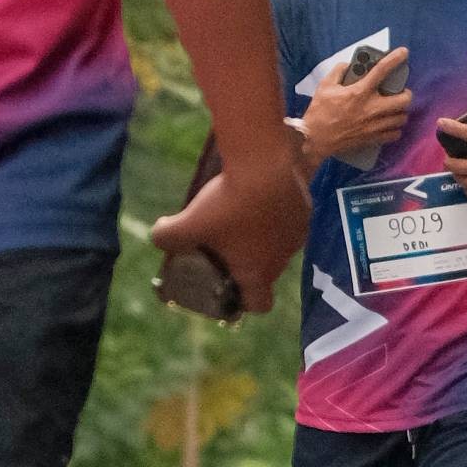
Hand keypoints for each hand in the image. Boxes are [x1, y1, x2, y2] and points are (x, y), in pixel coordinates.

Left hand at [153, 145, 309, 315]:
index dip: (243, 301)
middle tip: (223, 240)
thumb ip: (167, 237)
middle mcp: (284, 258)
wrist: (265, 161)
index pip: (259, 304)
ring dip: (262, 235)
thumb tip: (160, 236)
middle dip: (246, 260)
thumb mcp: (187, 222)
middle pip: (265, 270)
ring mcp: (298, 233)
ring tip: (241, 210)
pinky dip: (274, 211)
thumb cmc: (228, 202)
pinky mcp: (306, 207)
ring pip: (278, 243)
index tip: (228, 285)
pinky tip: (258, 192)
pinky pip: (288, 217)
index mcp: (258, 272)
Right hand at [299, 47, 412, 169]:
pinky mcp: (373, 138)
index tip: (404, 52)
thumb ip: (338, 71)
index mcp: (360, 92)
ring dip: (401, 111)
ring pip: (402, 117)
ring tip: (394, 108)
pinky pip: (395, 134)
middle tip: (399, 92)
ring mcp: (374, 125)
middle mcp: (371, 108)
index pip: (382, 70)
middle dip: (405, 93)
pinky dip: (395, 129)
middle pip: (404, 99)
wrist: (315, 139)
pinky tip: (389, 124)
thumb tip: (349, 65)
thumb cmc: (319, 112)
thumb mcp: (325, 86)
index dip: (395, 59)